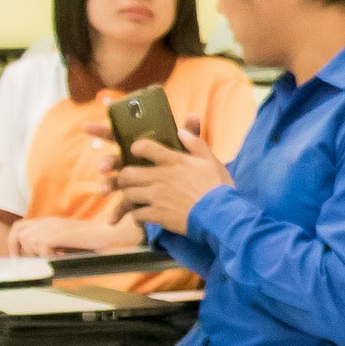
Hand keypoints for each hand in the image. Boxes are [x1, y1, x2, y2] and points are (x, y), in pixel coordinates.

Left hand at [8, 214, 130, 257]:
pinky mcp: (60, 233)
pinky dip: (47, 256)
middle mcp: (48, 222)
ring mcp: (54, 226)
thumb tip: (35, 261)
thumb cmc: (91, 241)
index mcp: (48, 222)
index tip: (19, 259)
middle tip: (26, 263)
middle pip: (18, 230)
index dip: (15, 242)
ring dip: (35, 253)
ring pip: (28, 239)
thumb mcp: (65, 242)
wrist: (109, 233)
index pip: (20, 226)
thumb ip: (51, 246)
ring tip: (49, 258)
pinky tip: (58, 258)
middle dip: (18, 248)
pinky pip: (41, 246)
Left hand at [113, 121, 228, 234]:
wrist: (220, 215)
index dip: (136, 148)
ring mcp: (157, 197)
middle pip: (127, 173)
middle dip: (124, 176)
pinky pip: (137, 214)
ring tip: (133, 198)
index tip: (135, 151)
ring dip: (128, 196)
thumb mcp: (210, 160)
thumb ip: (195, 143)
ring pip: (128, 194)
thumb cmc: (218, 187)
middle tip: (128, 179)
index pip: (145, 147)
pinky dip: (137, 215)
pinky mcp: (157, 215)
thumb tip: (181, 130)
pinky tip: (142, 215)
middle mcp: (161, 177)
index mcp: (174, 161)